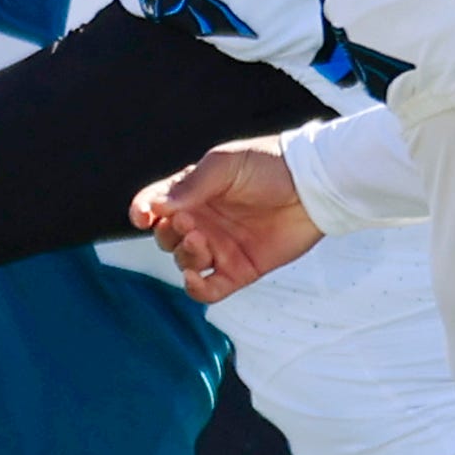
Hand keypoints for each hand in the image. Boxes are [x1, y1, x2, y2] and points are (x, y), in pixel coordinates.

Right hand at [133, 141, 318, 301]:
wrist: (313, 186)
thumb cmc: (269, 166)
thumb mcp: (225, 165)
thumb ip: (191, 186)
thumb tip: (158, 206)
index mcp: (195, 192)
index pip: (156, 204)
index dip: (143, 210)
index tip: (142, 215)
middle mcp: (203, 221)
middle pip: (166, 237)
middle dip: (169, 232)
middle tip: (190, 221)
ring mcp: (220, 247)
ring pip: (184, 261)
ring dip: (184, 254)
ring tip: (201, 239)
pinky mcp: (239, 270)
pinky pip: (208, 289)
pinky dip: (196, 289)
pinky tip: (195, 278)